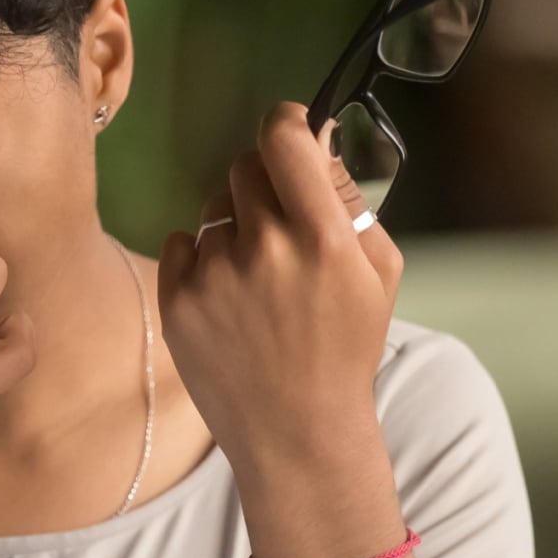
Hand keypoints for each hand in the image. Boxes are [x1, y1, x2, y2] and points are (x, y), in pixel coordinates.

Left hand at [158, 101, 402, 479]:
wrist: (297, 431)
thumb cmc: (347, 349)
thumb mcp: (380, 273)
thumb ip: (349, 202)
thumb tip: (316, 144)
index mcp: (320, 238)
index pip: (284, 138)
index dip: (286, 126)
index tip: (290, 136)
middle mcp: (263, 249)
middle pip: (245, 166)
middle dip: (264, 183)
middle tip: (280, 223)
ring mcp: (213, 276)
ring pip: (214, 210)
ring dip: (234, 228)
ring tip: (257, 278)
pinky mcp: (177, 301)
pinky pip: (182, 244)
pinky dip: (201, 260)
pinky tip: (227, 297)